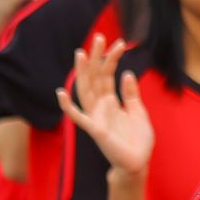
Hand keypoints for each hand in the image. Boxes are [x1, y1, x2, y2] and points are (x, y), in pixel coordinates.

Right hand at [56, 36, 153, 173]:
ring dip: (83, 73)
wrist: (138, 163)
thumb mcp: (138, 112)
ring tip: (81, 53)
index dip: (111, 59)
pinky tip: (61, 93)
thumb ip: (131, 94)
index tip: (119, 43)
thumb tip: (126, 73)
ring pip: (85, 90)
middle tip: (99, 36)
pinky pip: (78, 117)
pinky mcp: (95, 129)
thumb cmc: (137, 140)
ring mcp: (95, 116)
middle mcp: (99, 106)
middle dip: (96, 57)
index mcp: (110, 101)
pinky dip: (68, 106)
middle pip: (94, 77)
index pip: (107, 75)